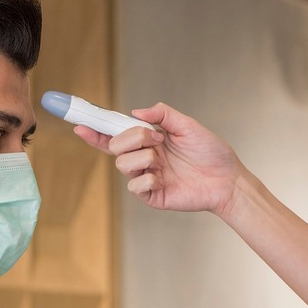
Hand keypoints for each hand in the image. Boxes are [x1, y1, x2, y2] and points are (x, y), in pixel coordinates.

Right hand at [74, 102, 243, 215]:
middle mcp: (144, 158)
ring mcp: (146, 177)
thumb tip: (136, 112)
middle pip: (115, 147)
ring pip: (123, 164)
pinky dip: (148, 179)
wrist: (227, 179)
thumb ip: (162, 114)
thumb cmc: (211, 152)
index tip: (80, 123)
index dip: (96, 130)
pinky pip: (135, 185)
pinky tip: (163, 179)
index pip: (116, 135)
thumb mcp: (187, 125)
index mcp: (149, 141)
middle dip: (131, 138)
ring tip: (164, 160)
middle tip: (155, 138)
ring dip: (144, 157)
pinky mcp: (151, 196)